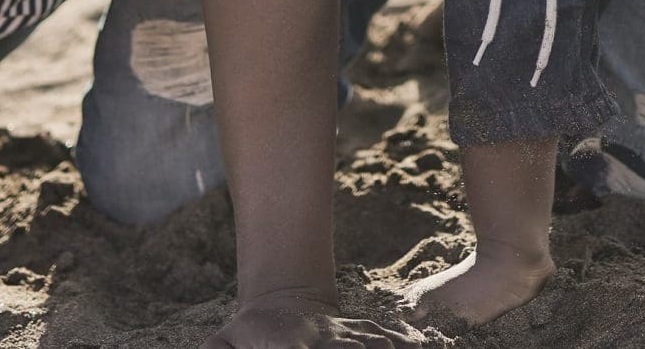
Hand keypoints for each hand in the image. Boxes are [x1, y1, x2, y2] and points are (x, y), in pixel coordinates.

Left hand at [205, 290, 433, 347]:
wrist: (278, 300)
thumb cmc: (246, 334)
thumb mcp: (223, 342)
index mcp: (289, 345)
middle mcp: (321, 338)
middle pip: (345, 348)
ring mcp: (342, 333)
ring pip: (369, 341)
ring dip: (384, 346)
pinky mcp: (356, 332)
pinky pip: (381, 335)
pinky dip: (402, 340)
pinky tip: (420, 345)